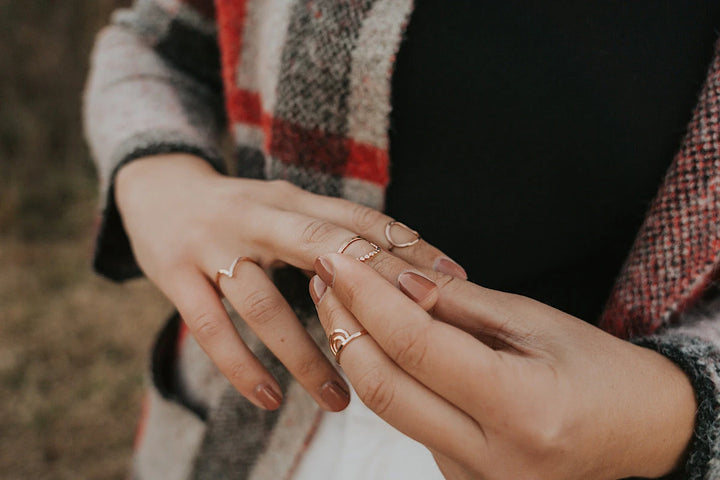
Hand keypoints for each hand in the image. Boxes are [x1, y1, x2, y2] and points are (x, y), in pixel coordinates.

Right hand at [114, 154, 465, 411]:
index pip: (360, 220)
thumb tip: (404, 266)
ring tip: (341, 402)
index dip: (408, 247)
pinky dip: (241, 368)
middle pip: (322, 250)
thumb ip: (334, 232)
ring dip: (306, 357)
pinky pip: (211, 329)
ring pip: (266, 305)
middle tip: (413, 336)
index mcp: (294, 200)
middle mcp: (259, 217)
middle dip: (370, 292)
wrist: (157, 191)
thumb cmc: (240, 212)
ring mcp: (215, 246)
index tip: (455, 282)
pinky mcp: (177, 276)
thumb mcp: (287, 209)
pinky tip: (269, 400)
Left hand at [310, 253, 696, 479]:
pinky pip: (409, 422)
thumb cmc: (601, 370)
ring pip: (389, 407)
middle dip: (345, 325)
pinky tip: (379, 338)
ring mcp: (474, 478)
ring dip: (358, 349)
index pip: (416, 346)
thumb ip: (461, 305)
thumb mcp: (537, 323)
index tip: (339, 258)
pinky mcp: (462, 478)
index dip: (369, 297)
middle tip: (327, 275)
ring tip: (343, 298)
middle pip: (384, 388)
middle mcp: (493, 458)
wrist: (640, 433)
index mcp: (521, 410)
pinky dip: (387, 375)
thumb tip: (396, 280)